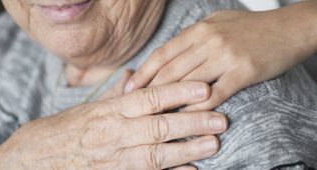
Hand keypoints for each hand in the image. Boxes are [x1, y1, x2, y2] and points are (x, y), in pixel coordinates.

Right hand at [0, 81, 227, 169]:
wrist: (36, 157)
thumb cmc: (68, 128)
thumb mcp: (92, 105)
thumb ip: (117, 93)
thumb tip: (136, 75)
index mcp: (110, 110)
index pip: (150, 97)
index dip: (178, 91)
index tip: (204, 88)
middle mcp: (114, 133)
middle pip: (159, 126)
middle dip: (192, 122)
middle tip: (220, 119)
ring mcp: (114, 158)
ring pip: (155, 154)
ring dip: (186, 150)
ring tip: (213, 145)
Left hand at [125, 2, 316, 110]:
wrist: (288, 28)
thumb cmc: (250, 27)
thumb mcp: (217, 23)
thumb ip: (193, 37)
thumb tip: (171, 53)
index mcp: (199, 30)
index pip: (163, 54)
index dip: (143, 72)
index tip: (129, 87)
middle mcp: (208, 41)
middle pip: (170, 70)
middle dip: (149, 90)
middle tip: (134, 106)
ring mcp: (225, 56)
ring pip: (188, 83)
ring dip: (169, 102)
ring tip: (155, 116)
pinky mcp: (242, 72)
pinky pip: (214, 93)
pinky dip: (198, 107)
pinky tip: (187, 116)